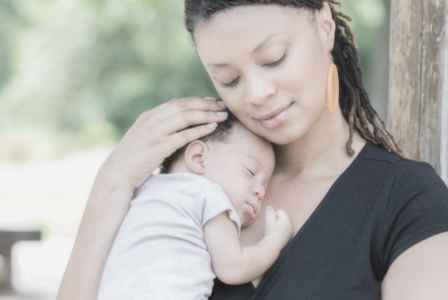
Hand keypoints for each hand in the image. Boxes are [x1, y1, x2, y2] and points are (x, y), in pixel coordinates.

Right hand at [99, 97, 226, 193]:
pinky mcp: (160, 146)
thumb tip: (174, 127)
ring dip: (208, 115)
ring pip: (187, 117)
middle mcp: (152, 120)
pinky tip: (212, 128)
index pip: (177, 103)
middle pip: (184, 106)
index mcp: (148, 116)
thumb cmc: (132, 159)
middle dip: (206, 104)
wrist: (117, 174)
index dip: (196, 101)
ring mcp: (155, 132)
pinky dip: (201, 129)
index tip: (211, 101)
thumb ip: (157, 129)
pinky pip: (185, 134)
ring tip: (222, 116)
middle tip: (223, 105)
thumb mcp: (143, 137)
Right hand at [264, 206, 292, 247]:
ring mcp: (289, 232)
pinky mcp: (287, 237)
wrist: (273, 245)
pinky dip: (279, 231)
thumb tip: (269, 207)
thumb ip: (269, 212)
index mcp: (287, 220)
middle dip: (275, 220)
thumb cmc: (271, 232)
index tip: (271, 222)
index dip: (273, 215)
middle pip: (281, 217)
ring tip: (273, 231)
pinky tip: (275, 235)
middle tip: (272, 226)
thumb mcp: (269, 220)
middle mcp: (290, 226)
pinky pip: (283, 230)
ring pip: (282, 224)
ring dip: (277, 225)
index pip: (280, 211)